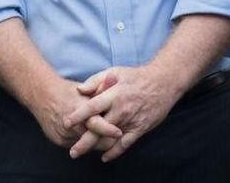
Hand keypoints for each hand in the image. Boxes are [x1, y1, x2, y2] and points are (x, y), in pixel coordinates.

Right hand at [25, 77, 121, 149]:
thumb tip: (116, 81)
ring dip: (95, 142)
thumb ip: (100, 90)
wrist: (41, 95)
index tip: (119, 132)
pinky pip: (77, 145)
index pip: (96, 125)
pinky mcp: (59, 141)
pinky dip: (84, 141)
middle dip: (105, 140)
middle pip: (93, 141)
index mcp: (78, 109)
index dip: (109, 131)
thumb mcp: (85, 89)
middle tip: (115, 137)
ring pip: (86, 146)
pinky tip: (88, 134)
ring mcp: (63, 134)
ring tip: (104, 135)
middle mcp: (69, 125)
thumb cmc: (67, 91)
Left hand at [65, 65, 183, 161]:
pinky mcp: (140, 128)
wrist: (163, 82)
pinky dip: (114, 152)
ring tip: (81, 153)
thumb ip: (95, 81)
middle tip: (72, 151)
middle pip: (99, 128)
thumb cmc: (136, 76)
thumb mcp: (115, 72)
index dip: (78, 115)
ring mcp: (131, 120)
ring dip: (96, 148)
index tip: (66, 123)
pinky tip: (105, 157)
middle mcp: (121, 109)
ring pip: (110, 138)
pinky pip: (125, 144)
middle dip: (84, 141)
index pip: (92, 106)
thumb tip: (79, 90)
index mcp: (114, 94)